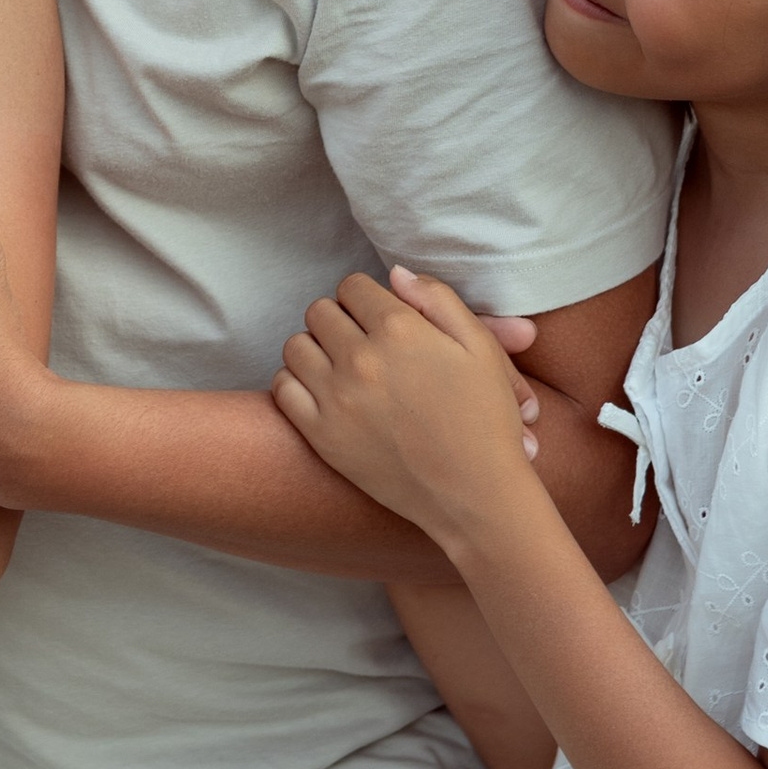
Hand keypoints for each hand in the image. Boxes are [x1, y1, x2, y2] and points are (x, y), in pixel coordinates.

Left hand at [273, 269, 545, 549]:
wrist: (475, 495)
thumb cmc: (485, 420)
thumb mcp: (480, 348)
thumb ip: (437, 299)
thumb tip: (394, 273)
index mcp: (400, 330)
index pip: (353, 286)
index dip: (368, 298)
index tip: (380, 318)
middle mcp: (361, 358)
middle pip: (321, 311)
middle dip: (341, 319)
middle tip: (363, 342)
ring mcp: (336, 398)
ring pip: (296, 345)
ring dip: (316, 349)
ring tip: (341, 366)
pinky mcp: (321, 436)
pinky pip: (282, 387)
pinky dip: (297, 382)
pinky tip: (324, 392)